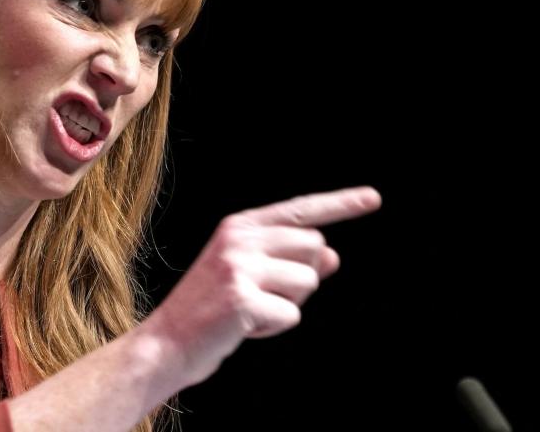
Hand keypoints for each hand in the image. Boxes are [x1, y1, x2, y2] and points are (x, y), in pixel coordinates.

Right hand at [143, 186, 381, 385]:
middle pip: (314, 248)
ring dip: (288, 305)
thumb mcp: (248, 276)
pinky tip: (243, 327)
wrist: (166, 342)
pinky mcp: (242, 298)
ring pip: (307, 282)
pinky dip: (274, 328)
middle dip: (303, 278)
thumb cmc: (210, 310)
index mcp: (239, 226)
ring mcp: (239, 267)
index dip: (340, 204)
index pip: (300, 210)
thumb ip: (290, 262)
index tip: (373, 197)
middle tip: (264, 296)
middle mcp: (240, 239)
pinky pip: (291, 314)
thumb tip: (333, 257)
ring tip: (250, 312)